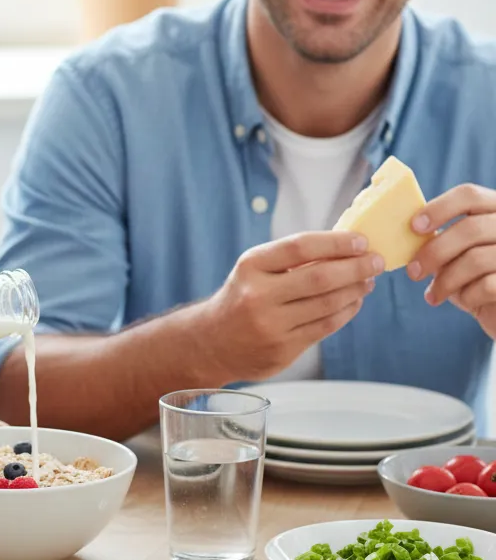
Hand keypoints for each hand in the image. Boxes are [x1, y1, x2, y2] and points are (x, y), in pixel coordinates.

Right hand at [201, 231, 382, 381]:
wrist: (212, 341)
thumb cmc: (241, 296)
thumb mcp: (254, 269)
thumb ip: (290, 259)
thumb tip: (341, 245)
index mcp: (251, 266)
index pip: (300, 247)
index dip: (335, 242)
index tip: (361, 240)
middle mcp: (258, 295)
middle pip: (320, 277)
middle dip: (355, 267)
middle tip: (376, 261)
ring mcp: (271, 325)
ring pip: (328, 304)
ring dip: (355, 290)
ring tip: (368, 280)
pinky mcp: (283, 348)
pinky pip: (326, 327)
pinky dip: (346, 312)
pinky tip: (354, 301)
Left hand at [407, 184, 495, 337]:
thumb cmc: (477, 275)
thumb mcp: (460, 251)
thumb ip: (441, 236)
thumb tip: (398, 231)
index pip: (469, 194)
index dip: (439, 208)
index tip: (414, 226)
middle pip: (470, 229)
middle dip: (434, 252)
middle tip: (412, 271)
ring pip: (476, 259)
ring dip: (446, 280)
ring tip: (433, 293)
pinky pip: (487, 285)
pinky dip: (467, 295)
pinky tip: (461, 301)